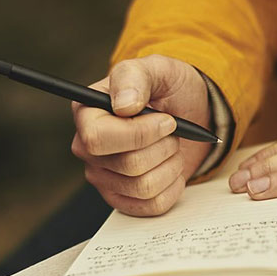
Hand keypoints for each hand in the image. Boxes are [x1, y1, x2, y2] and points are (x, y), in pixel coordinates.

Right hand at [71, 55, 211, 215]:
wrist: (189, 113)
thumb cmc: (168, 89)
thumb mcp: (157, 69)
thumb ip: (135, 77)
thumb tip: (123, 105)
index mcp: (87, 114)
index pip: (98, 139)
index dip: (139, 134)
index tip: (167, 120)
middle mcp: (88, 149)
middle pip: (128, 165)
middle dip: (163, 147)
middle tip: (172, 131)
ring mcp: (103, 177)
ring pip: (144, 187)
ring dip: (171, 165)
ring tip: (171, 147)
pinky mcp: (123, 199)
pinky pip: (153, 206)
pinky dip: (173, 186)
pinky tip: (171, 167)